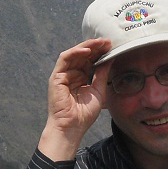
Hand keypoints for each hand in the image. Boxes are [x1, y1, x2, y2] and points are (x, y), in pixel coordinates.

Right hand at [37, 38, 111, 160]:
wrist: (72, 127)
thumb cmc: (84, 114)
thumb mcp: (98, 90)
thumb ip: (102, 74)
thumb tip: (110, 59)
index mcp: (80, 78)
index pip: (90, 61)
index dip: (100, 53)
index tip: (111, 46)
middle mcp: (71, 74)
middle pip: (83, 55)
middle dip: (95, 47)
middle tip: (107, 41)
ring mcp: (63, 75)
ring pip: (74, 54)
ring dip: (87, 46)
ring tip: (99, 43)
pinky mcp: (56, 76)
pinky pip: (65, 59)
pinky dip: (75, 52)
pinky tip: (87, 50)